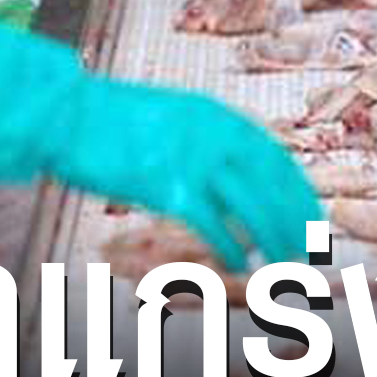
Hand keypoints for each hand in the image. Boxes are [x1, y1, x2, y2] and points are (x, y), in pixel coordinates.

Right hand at [54, 81, 319, 267]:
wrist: (64, 112)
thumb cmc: (108, 119)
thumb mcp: (168, 118)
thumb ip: (201, 143)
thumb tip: (229, 181)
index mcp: (215, 116)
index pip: (273, 156)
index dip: (297, 189)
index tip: (312, 213)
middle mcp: (212, 134)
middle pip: (270, 183)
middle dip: (295, 217)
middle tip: (310, 245)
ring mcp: (190, 158)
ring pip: (250, 205)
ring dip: (272, 236)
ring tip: (284, 260)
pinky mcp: (165, 185)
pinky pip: (210, 223)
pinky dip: (228, 246)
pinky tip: (238, 264)